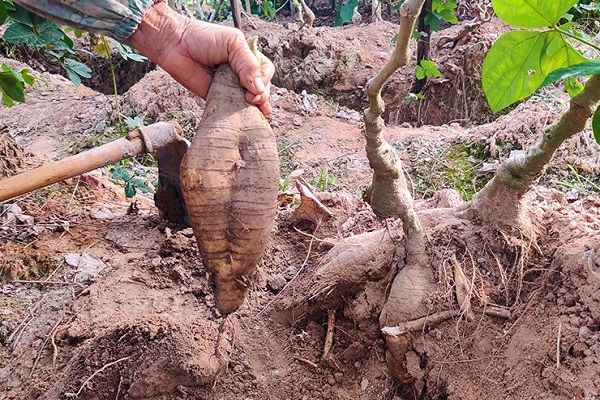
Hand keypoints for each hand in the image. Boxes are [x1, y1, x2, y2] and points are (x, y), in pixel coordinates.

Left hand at [129, 2, 273, 114]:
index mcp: (248, 58)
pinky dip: (240, 114)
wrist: (176, 45)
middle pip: (262, 88)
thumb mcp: (232, 44)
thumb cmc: (203, 38)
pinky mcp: (219, 99)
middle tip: (252, 98)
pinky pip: (233, 109)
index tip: (256, 87)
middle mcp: (242, 73)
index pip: (266, 72)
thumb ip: (248, 64)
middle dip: (261, 95)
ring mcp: (231, 87)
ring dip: (254, 107)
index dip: (265, 80)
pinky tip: (247, 117)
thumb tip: (259, 89)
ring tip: (250, 107)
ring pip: (251, 101)